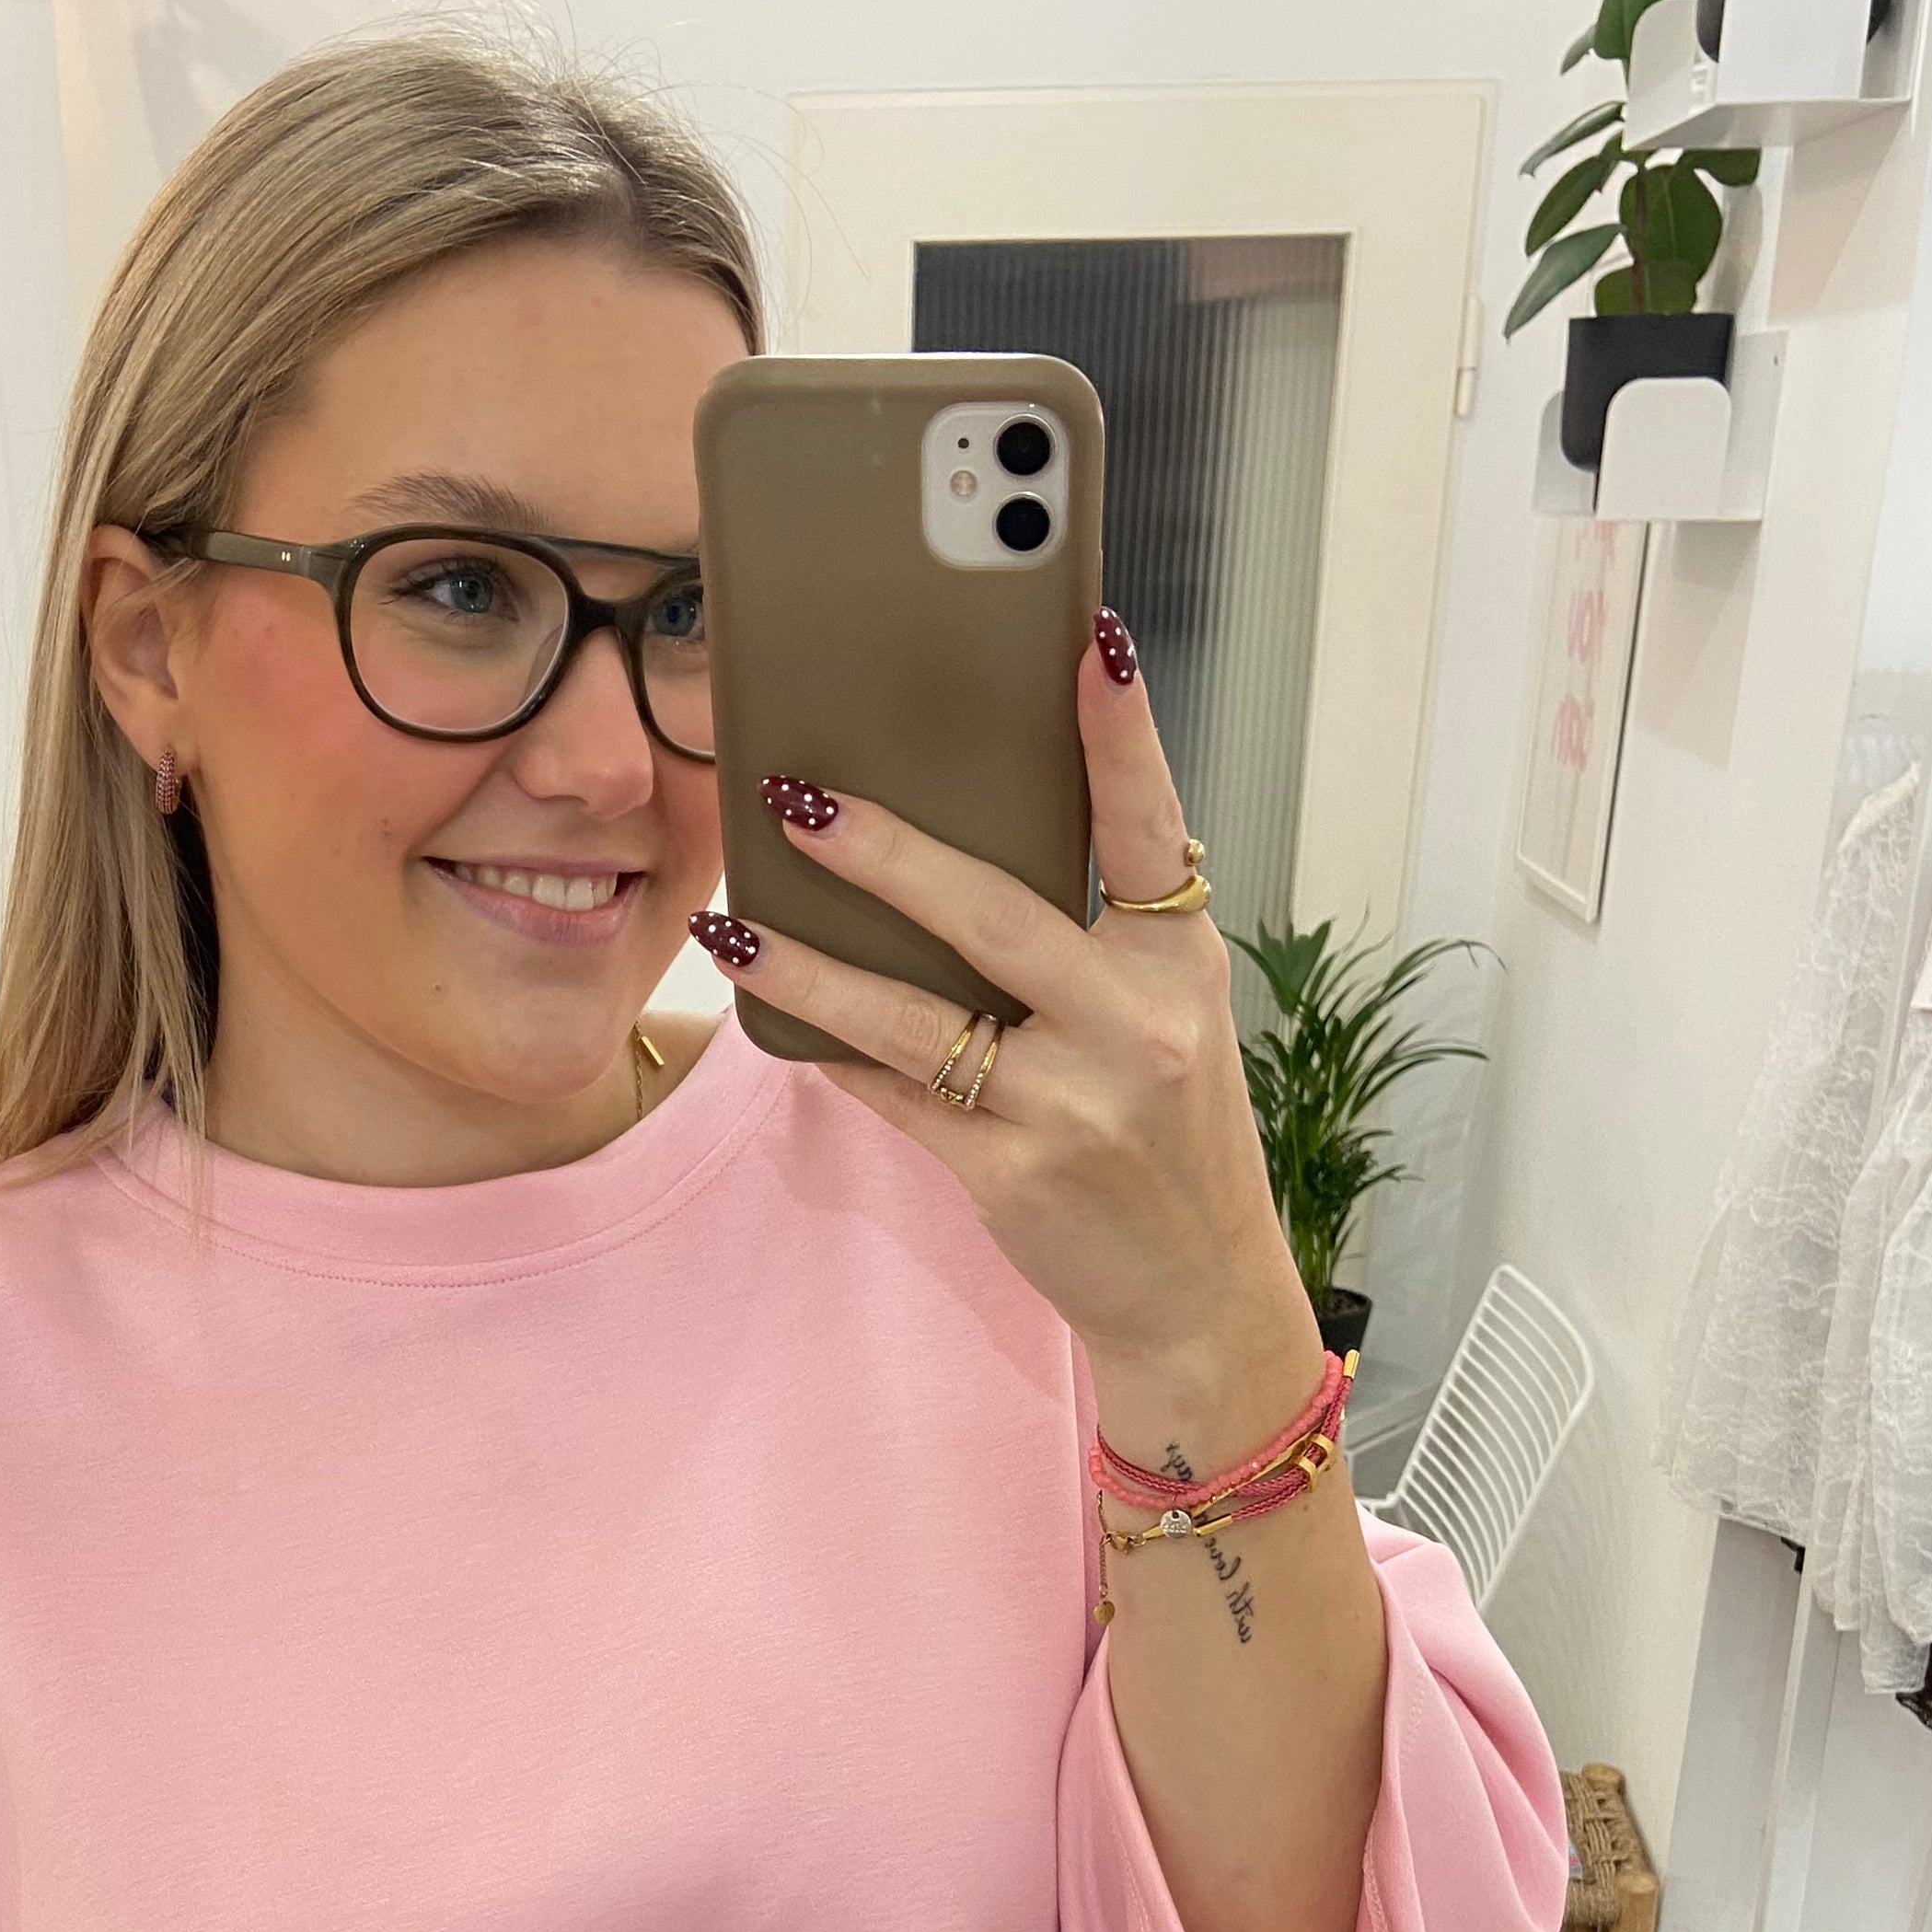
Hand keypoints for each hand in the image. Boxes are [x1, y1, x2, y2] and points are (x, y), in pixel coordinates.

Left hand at [694, 617, 1322, 1461]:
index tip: (1092, 641)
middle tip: (800, 797)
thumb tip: (958, 832)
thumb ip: (1089, 934)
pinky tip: (773, 1010)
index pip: (1149, 831)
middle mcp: (1134, 1028)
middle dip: (888, 854)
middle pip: (994, 916)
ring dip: (811, 966)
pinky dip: (831, 1053)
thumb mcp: (1162, 1015)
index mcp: (1177, 964)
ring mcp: (1070, 1108)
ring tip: (735, 919)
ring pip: (912, 1020)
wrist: (1196, 1290)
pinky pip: (896, 1098)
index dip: (1122, 737)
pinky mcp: (1010, 1175)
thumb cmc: (1167, 1130)